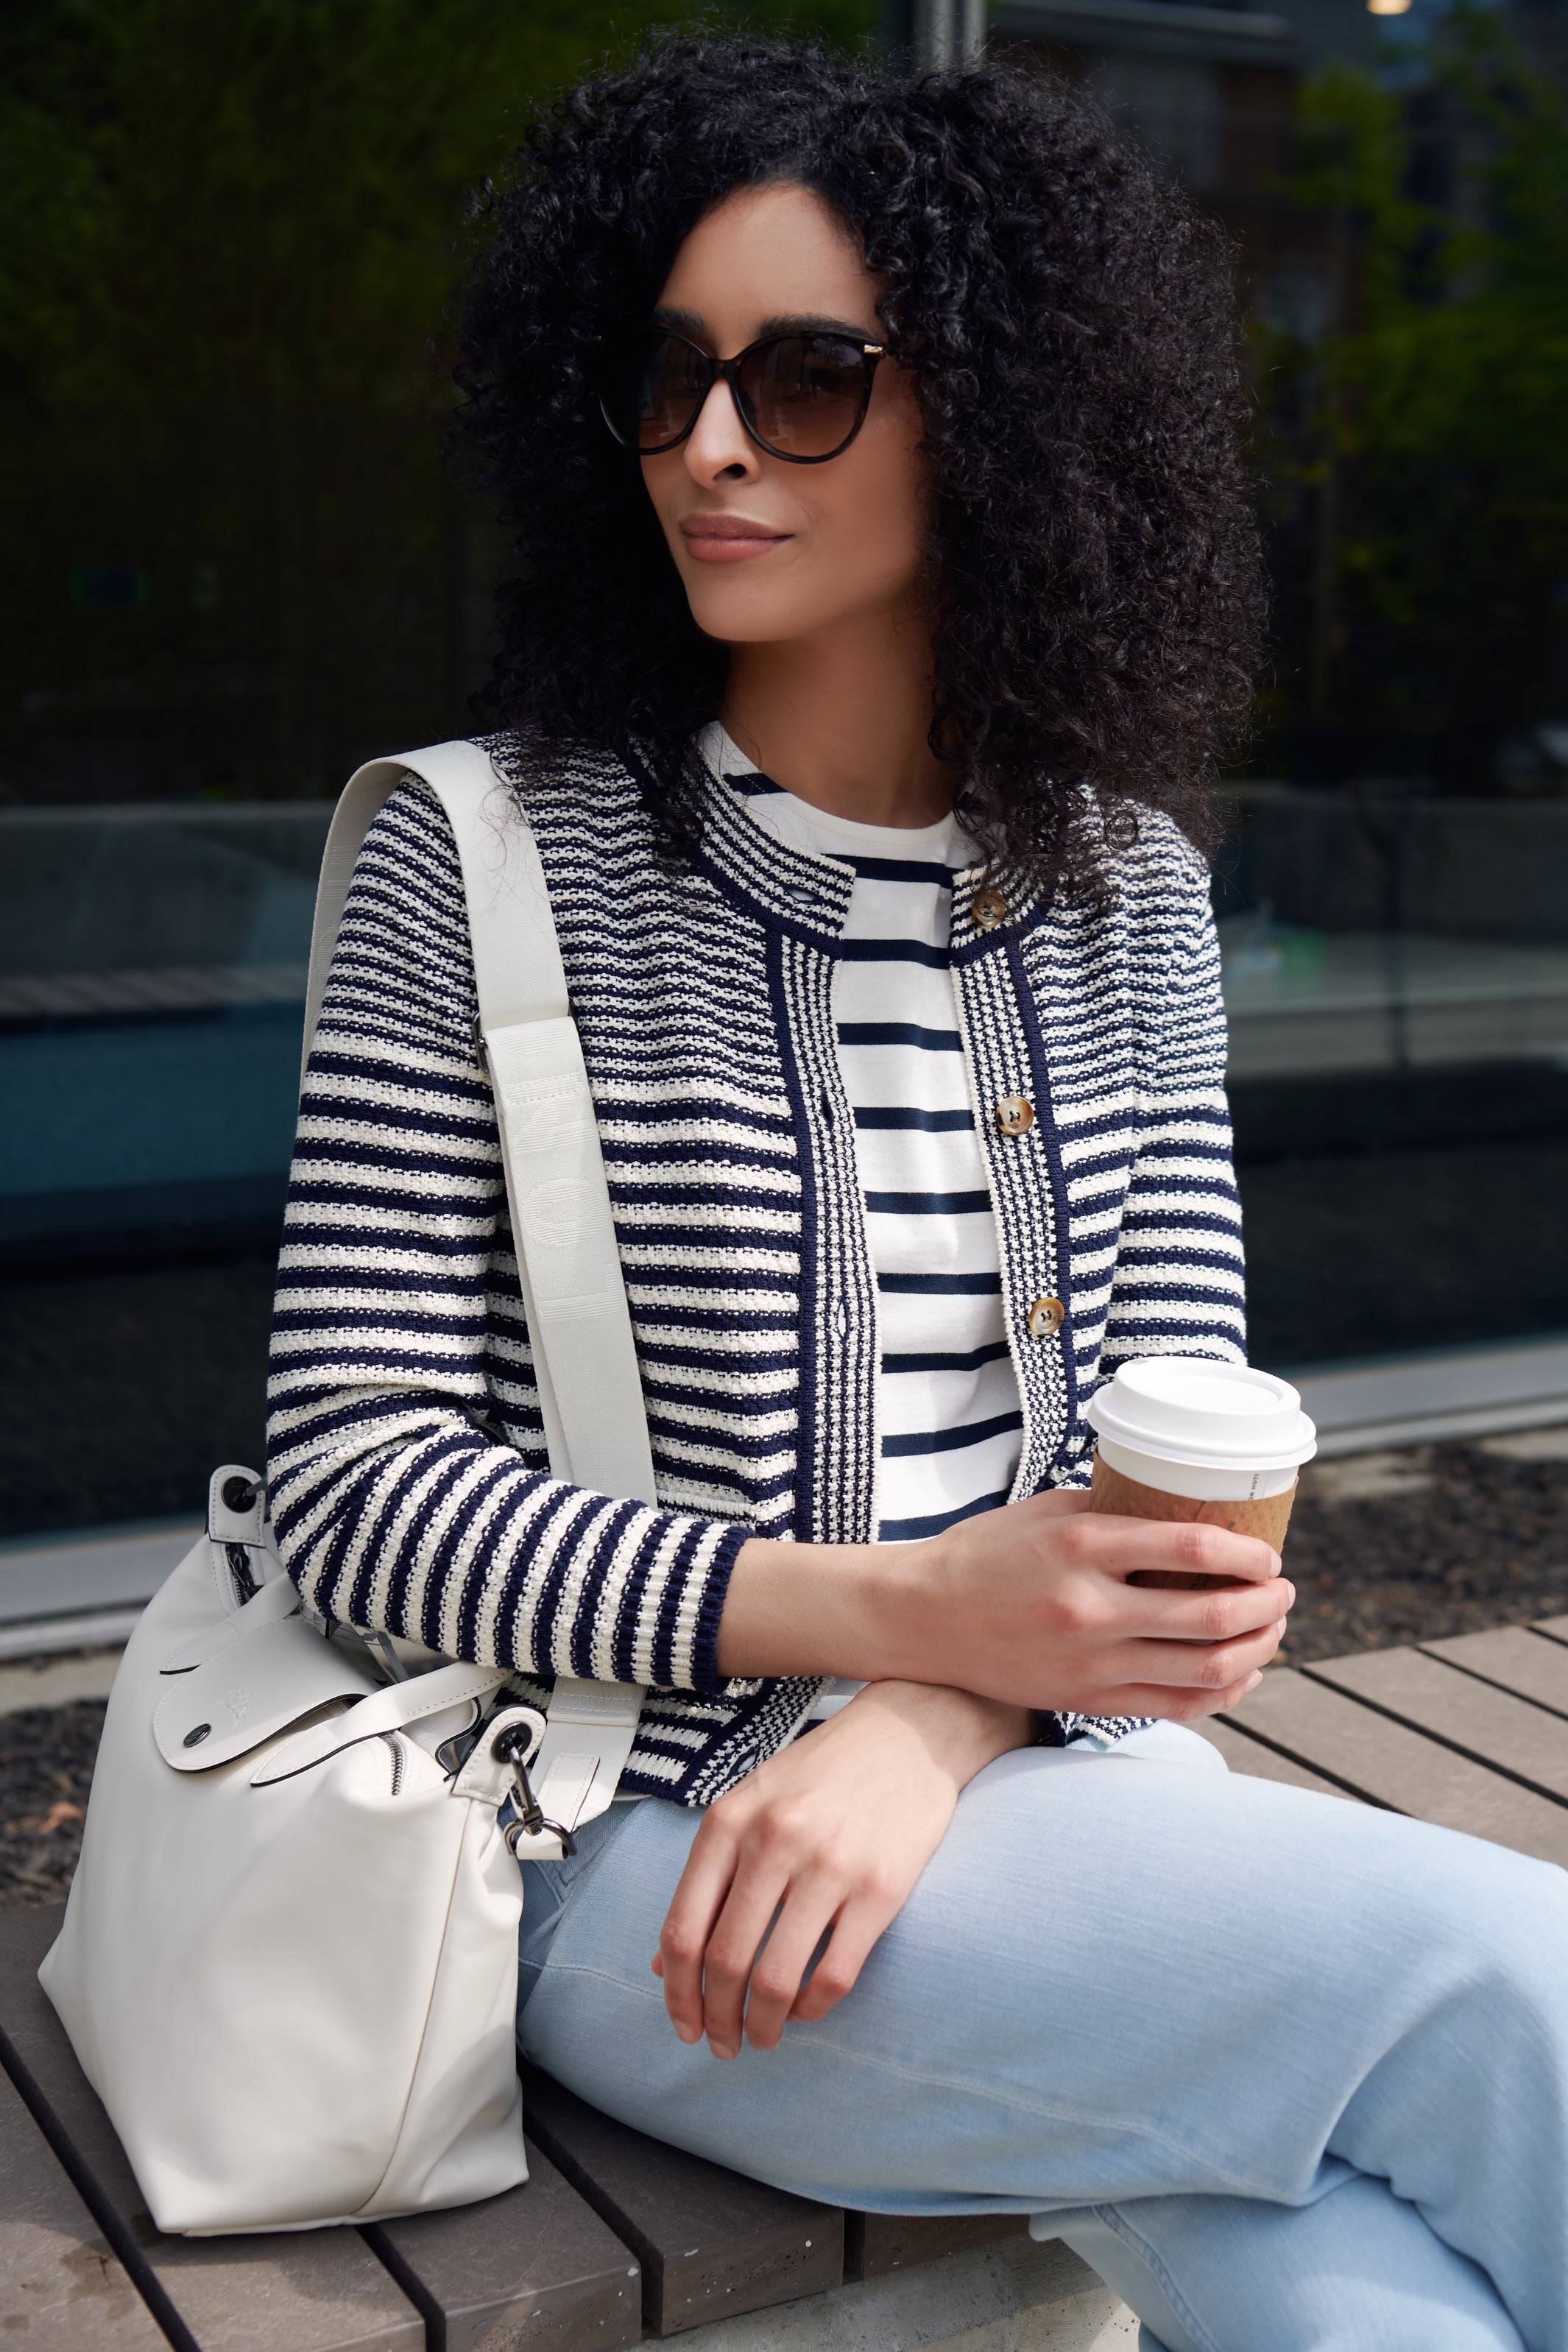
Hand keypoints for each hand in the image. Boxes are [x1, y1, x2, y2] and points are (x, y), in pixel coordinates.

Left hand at [653, 1681, 1030, 2058]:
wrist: (909, 1731)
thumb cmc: (823, 1772)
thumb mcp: (752, 1803)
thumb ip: (710, 1875)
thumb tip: (666, 1960)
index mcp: (730, 1821)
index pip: (684, 1927)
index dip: (677, 1990)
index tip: (684, 2023)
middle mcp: (774, 1841)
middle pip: (725, 1961)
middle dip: (717, 2018)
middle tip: (723, 2043)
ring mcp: (830, 1865)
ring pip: (776, 1978)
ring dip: (763, 2025)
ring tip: (763, 2036)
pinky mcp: (882, 1888)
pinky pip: (834, 1974)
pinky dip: (813, 2009)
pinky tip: (807, 2010)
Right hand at [716, 1492, 1290, 1717]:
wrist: (920, 1619)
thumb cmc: (985, 1554)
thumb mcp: (1045, 1511)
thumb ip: (1113, 1510)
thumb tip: (1184, 1502)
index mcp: (1081, 1545)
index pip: (1192, 1546)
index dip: (1247, 1552)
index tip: (1267, 1552)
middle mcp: (1090, 1607)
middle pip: (1214, 1614)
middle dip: (1269, 1603)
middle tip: (1284, 1590)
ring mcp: (1090, 1662)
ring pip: (1207, 1669)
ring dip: (1258, 1649)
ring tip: (1272, 1629)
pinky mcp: (1086, 1699)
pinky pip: (1177, 1705)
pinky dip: (1223, 1691)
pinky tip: (1240, 1673)